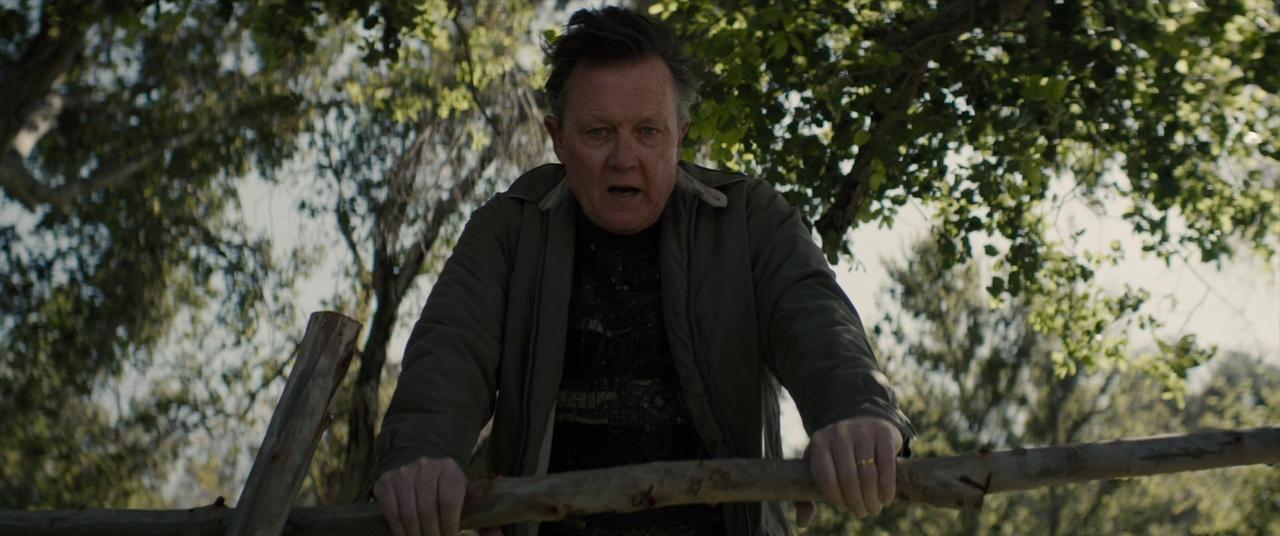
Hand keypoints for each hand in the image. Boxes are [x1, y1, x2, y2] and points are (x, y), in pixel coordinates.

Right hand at [374, 456, 492, 535]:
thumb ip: (478, 514)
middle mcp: (426, 467)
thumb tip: (496, 532)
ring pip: (409, 513)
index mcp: (450, 469)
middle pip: (428, 510)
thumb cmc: (446, 489)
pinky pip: (391, 512)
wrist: (419, 470)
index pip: (449, 501)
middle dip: (432, 534)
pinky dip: (399, 530)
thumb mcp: (463, 495)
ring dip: (415, 535)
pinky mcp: (387, 481)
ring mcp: (404, 473)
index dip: (449, 526)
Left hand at [796, 416, 902, 525]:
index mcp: (819, 443)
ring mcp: (861, 430)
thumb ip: (806, 497)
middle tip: (863, 513)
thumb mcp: (820, 469)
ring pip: (868, 474)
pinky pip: (886, 465)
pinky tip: (886, 499)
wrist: (863, 424)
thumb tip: (802, 522)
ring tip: (874, 508)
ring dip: (872, 498)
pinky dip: (887, 487)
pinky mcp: (883, 432)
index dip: (836, 498)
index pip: (826, 478)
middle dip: (857, 502)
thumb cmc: (838, 456)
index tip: (844, 508)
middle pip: (848, 478)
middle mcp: (839, 433)